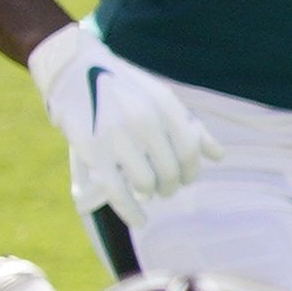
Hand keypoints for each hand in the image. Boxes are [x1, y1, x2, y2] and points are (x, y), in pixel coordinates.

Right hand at [27, 18, 215, 216]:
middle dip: (171, 185)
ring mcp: (117, 136)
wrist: (72, 70)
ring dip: (151, 193)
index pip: (190, 150)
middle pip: (170, 170)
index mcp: (164, 106)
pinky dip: (131, 211)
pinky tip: (140, 220)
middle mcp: (144, 121)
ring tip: (148, 191)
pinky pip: (117, 191)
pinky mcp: (92, 151)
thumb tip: (219, 157)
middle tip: (166, 189)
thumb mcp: (160, 98)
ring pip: (147, 183)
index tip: (186, 179)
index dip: (191, 170)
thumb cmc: (124, 89)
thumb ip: (191, 127)